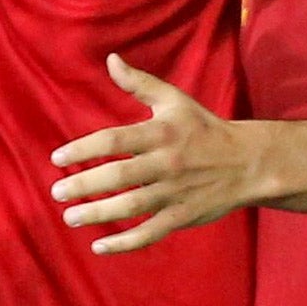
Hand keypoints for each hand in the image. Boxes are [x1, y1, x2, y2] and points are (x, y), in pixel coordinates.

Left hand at [50, 55, 266, 252]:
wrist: (249, 162)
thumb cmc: (204, 128)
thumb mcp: (174, 100)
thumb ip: (139, 83)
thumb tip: (111, 59)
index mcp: (161, 133)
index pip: (114, 141)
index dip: (83, 149)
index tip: (57, 159)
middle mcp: (167, 163)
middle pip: (119, 176)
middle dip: (84, 185)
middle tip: (56, 192)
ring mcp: (176, 192)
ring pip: (132, 207)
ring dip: (98, 214)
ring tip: (70, 217)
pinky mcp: (184, 216)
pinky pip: (151, 232)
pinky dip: (125, 243)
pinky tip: (99, 246)